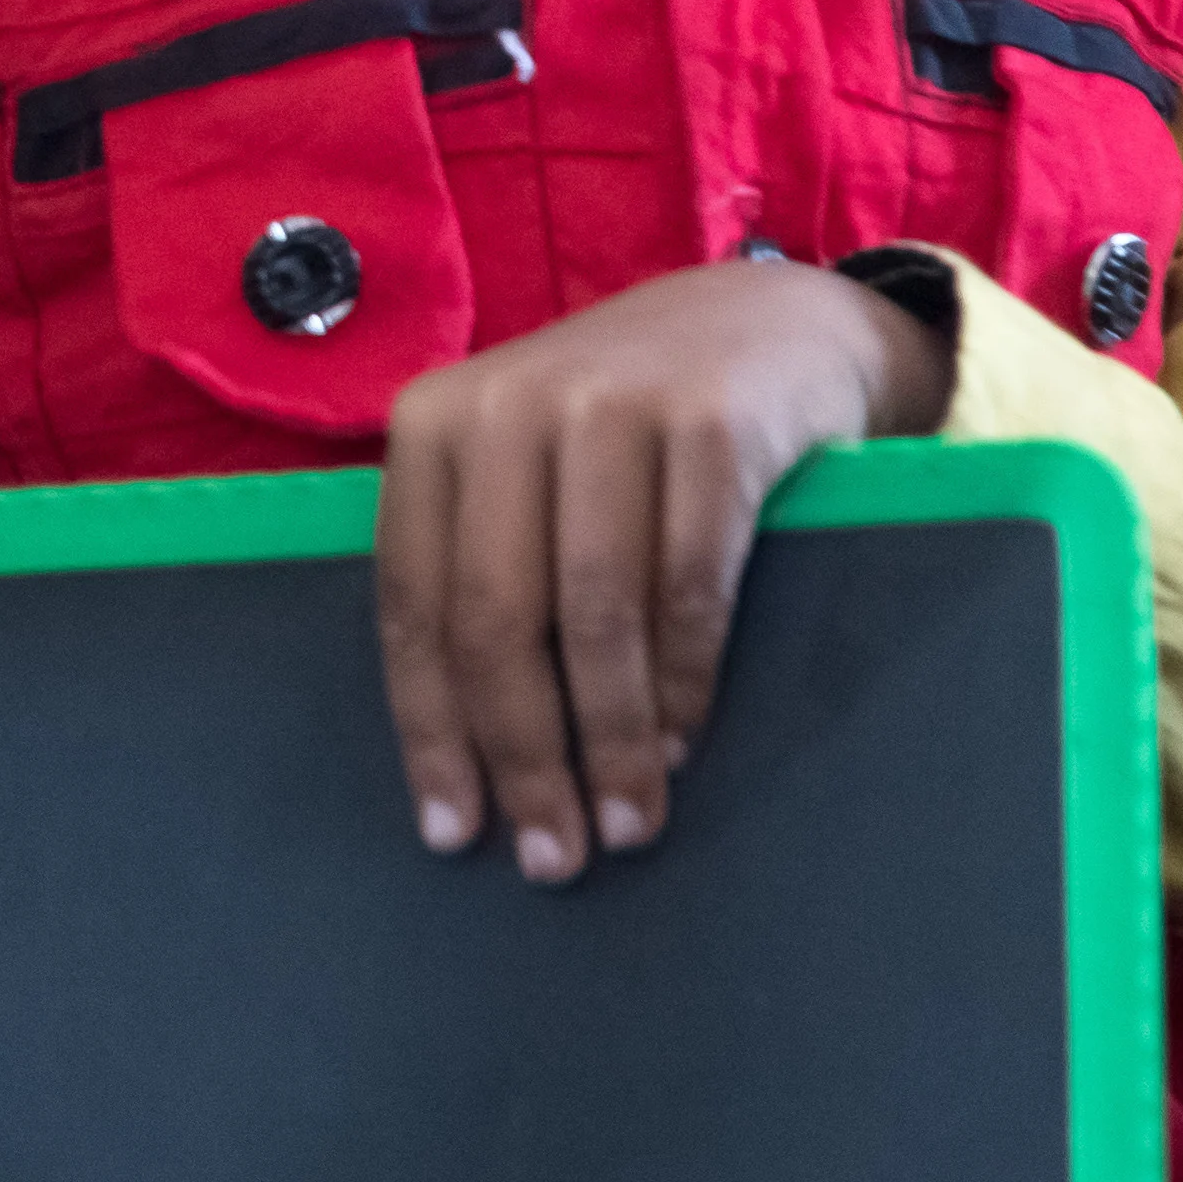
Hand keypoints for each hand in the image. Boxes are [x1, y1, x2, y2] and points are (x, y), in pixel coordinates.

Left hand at [376, 257, 950, 885]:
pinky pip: (690, 586)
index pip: (413, 603)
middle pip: (496, 618)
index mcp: (436, 423)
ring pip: (595, 614)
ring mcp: (613, 405)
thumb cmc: (623, 428)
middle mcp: (510, 403)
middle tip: (555, 856)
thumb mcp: (524, 471)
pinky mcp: (714, 422)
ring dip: (611, 740)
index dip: (432, 730)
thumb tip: (469, 763)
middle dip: (524, 755)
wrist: (769, 325)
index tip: (454, 832)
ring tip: (628, 821)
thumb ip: (483, 571)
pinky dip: (685, 681)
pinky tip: (682, 742)